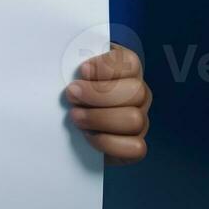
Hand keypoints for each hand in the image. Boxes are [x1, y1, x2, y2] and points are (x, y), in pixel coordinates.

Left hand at [65, 44, 149, 165]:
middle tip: (72, 94)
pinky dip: (108, 142)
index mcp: (128, 69)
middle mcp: (139, 94)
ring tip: (75, 115)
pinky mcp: (134, 145)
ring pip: (134, 119)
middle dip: (98, 94)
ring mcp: (140, 120)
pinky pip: (135, 148)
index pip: (130, 63)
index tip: (82, 70)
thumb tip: (67, 60)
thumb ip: (74, 60)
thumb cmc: (74, 86)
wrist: (73, 117)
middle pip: (135, 92)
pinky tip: (88, 135)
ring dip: (99, 118)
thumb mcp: (73, 68)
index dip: (106, 67)